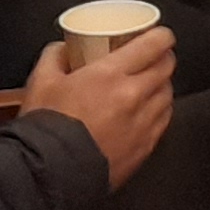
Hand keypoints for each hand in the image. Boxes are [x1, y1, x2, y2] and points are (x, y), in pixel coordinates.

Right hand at [17, 23, 174, 187]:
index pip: (153, 45)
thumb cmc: (46, 128)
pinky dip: (159, 111)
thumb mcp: (41, 81)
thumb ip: (54, 57)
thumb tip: (62, 49)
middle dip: (163, 57)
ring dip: (161, 85)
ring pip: (168, 95)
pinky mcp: (145, 148)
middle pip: (166, 68)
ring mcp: (143, 124)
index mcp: (110, 75)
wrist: (51, 175)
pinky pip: (163, 121)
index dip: (161, 36)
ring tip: (149, 84)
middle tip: (154, 56)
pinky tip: (147, 111)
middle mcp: (134, 97)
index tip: (159, 35)